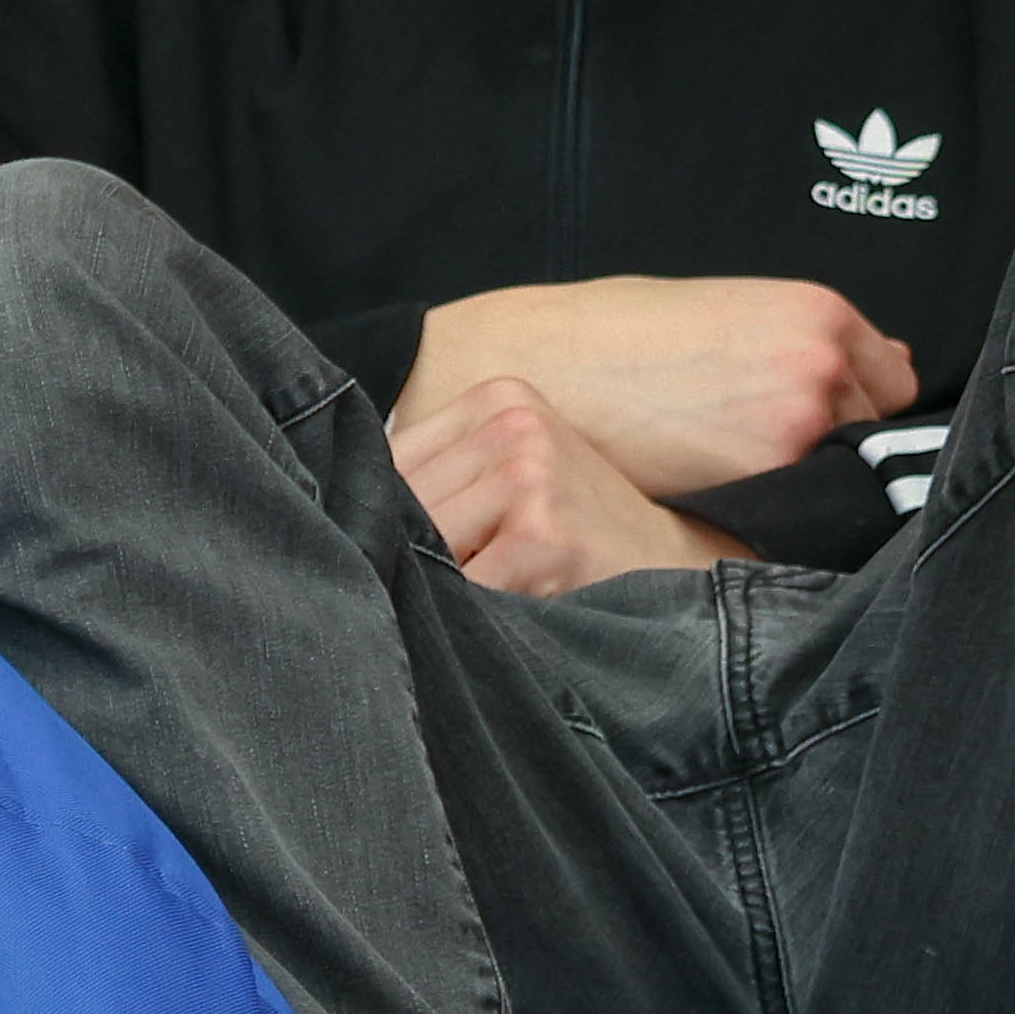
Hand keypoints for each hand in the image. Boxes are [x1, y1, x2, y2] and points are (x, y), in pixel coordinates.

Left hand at [394, 376, 754, 599]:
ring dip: (433, 583)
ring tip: (475, 597)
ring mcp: (530, 476)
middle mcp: (515, 425)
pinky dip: (463, 612)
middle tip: (429, 585)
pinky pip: (461, 585)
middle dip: (403, 551)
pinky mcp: (542, 535)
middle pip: (402, 500)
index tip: (390, 545)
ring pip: (424, 543)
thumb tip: (339, 507)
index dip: (383, 513)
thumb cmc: (579, 530)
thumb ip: (443, 473)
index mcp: (500, 397)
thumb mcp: (516, 471)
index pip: (392, 458)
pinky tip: (495, 616)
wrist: (675, 568)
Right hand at [400, 277, 914, 493]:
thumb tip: (874, 367)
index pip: (892, 376)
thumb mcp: (719, 308)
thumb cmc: (611, 332)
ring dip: (798, 473)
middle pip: (872, 426)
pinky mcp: (760, 478)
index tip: (811, 410)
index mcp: (817, 312)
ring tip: (725, 459)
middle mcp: (822, 366)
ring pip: (834, 471)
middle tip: (750, 436)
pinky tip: (716, 483)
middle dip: (827, 435)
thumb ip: (795, 339)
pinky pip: (796, 508)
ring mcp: (797, 425)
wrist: (537, 366)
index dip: (854, 396)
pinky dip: (767, 504)